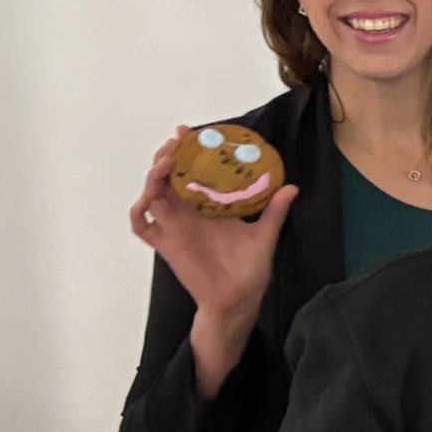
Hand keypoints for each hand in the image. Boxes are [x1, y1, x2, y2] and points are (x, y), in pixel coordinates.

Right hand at [127, 126, 297, 318]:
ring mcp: (174, 227)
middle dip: (166, 157)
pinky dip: (139, 211)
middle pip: (167, 177)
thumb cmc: (250, 268)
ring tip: (165, 164)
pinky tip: (149, 199)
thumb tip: (292, 187)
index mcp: (209, 205)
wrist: (239, 299)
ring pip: (152, 195)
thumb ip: (275, 211)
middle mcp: (188, 212)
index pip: (192, 171)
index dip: (186, 151)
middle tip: (176, 144)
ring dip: (153, 177)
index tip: (189, 132)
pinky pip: (142, 226)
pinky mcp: (166, 245)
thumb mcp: (265, 234)